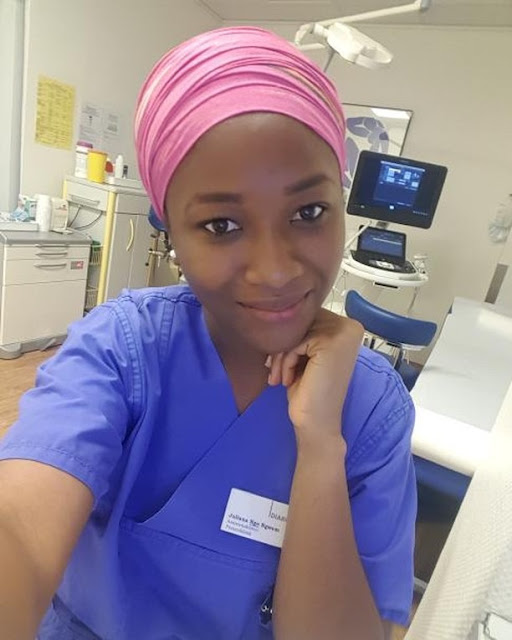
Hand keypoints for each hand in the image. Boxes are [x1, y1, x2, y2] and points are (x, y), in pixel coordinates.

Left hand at [266, 309, 363, 445]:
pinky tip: (287, 379)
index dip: (289, 336)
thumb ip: (303, 329)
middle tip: (274, 370)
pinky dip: (285, 360)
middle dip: (282, 345)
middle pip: (301, 320)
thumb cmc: (310, 390)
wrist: (316, 423)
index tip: (278, 359)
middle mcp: (350, 326)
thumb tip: (280, 309)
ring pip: (295, 331)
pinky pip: (294, 342)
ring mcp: (342, 334)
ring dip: (281, 355)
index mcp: (348, 326)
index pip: (307, 315)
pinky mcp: (330, 344)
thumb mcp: (306, 353)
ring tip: (280, 376)